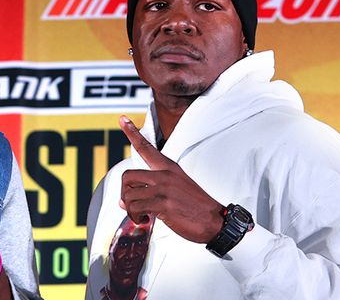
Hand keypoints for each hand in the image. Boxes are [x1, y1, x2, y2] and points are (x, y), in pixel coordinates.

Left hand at [119, 116, 223, 242]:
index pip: (147, 147)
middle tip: (131, 204)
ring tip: (141, 215)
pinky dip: (136, 217)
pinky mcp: (163, 204)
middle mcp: (165, 175)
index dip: (132, 132)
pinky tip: (145, 220)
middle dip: (124, 192)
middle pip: (128, 176)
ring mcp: (164, 188)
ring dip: (130, 209)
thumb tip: (126, 200)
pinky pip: (136, 207)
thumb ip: (153, 189)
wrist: (216, 221)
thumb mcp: (178, 186)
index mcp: (169, 168)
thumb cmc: (197, 206)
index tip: (123, 119)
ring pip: (129, 195)